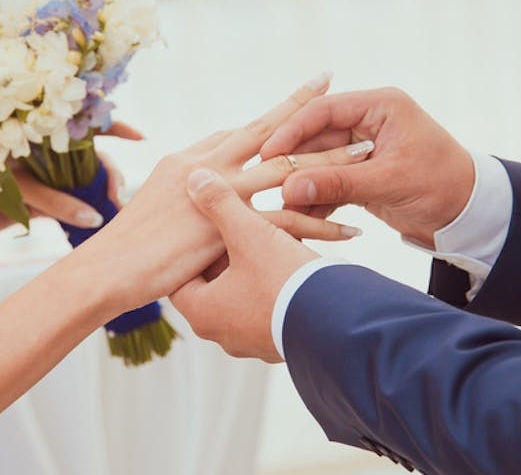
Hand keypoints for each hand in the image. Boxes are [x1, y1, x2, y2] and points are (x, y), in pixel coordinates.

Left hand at [0, 122, 140, 234]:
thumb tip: (94, 220)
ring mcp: (49, 176)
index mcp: (39, 133)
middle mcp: (48, 152)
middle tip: (118, 197)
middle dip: (113, 174)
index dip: (114, 126)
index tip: (141, 138)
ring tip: (114, 211)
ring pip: (88, 180)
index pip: (83, 121)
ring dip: (104, 194)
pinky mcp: (46, 200)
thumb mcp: (14, 185)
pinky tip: (102, 221)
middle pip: (94, 156)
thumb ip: (54, 201)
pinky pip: (75, 204)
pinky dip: (89, 212)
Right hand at [62, 73, 361, 313]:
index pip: (234, 134)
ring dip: (327, 162)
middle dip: (300, 108)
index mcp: (186, 161)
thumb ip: (175, 200)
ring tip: (364, 154)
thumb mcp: (148, 210)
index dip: (266, 120)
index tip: (290, 108)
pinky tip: (350, 228)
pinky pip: (285, 220)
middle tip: (330, 85)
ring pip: (284, 169)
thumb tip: (184, 201)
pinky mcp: (227, 223)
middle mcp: (204, 165)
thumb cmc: (121, 248)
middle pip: (264, 130)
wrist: (105, 268)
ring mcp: (217, 192)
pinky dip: (320, 224)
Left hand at [171, 168, 319, 362]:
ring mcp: (250, 342)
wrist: (339, 323)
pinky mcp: (277, 342)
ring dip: (251, 269)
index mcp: (201, 312)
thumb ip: (221, 204)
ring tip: (265, 242)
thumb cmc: (286, 281)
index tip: (204, 225)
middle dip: (224, 255)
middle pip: (211, 283)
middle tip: (234, 228)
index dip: (192, 245)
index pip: (180, 275)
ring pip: (241, 294)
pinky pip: (266, 307)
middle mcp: (220, 334)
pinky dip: (272, 286)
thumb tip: (196, 178)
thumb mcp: (249, 234)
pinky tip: (288, 263)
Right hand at [260, 87, 473, 247]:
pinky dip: (316, 200)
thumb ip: (338, 183)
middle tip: (265, 183)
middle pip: (316, 138)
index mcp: (379, 106)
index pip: (323, 111)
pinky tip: (299, 218)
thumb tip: (289, 188)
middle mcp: (368, 123)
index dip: (292, 131)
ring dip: (302, 185)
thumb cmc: (442, 184)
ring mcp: (363, 150)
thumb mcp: (389, 181)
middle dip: (293, 163)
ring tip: (278, 206)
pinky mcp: (361, 175)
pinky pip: (329, 183)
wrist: (471, 214)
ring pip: (319, 163)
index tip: (268, 153)